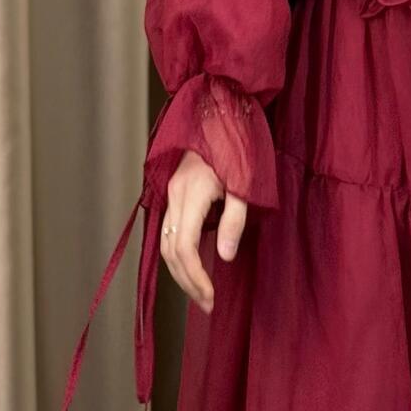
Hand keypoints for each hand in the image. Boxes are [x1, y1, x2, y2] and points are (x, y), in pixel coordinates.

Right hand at [159, 147, 248, 314]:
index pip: (183, 249)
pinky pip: (169, 228)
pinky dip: (177, 252)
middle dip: (186, 281)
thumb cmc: (241, 141)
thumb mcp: (245, 181)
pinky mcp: (176, 188)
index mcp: (191, 193)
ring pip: (165, 241)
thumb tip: (224, 257)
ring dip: (180, 270)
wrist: (222, 107)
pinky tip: (193, 262)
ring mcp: (172, 190)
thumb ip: (234, 219)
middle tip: (207, 303)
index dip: (195, 278)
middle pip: (169, 250)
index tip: (211, 297)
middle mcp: (175, 194)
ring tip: (201, 290)